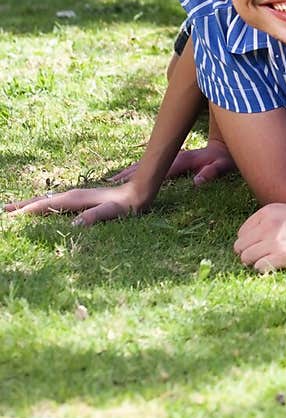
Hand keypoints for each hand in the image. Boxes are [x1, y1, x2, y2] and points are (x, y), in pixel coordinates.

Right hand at [3, 183, 146, 226]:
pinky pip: (55, 203)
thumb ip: (95, 217)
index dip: (25, 211)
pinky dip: (42, 205)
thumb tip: (74, 225)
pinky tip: (41, 210)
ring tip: (15, 210)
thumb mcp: (112, 212)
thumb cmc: (127, 205)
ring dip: (30, 205)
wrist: (139, 193)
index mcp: (75, 199)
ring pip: (47, 200)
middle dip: (21, 206)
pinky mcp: (81, 200)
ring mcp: (76, 196)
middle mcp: (72, 195)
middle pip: (41, 200)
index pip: (43, 205)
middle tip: (3, 211)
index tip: (8, 216)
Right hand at [107, 140, 236, 187]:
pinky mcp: (172, 158)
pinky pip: (150, 163)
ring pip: (146, 163)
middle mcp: (174, 156)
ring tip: (109, 181)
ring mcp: (172, 155)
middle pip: (146, 164)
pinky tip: (126, 176)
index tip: (123, 183)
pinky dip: (137, 170)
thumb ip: (212, 173)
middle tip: (106, 183)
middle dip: (127, 173)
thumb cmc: (225, 158)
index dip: (141, 176)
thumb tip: (198, 182)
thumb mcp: (223, 166)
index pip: (158, 169)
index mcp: (183, 160)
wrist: (227, 145)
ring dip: (128, 171)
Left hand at [234, 203, 285, 271]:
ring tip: (272, 260)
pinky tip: (279, 265)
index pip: (242, 232)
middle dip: (249, 253)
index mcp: (268, 211)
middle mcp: (267, 224)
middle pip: (240, 246)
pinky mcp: (281, 256)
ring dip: (256, 262)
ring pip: (246, 258)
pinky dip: (266, 269)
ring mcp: (273, 241)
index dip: (250, 242)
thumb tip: (252, 241)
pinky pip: (259, 268)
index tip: (260, 246)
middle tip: (264, 256)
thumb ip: (269, 222)